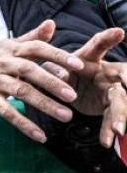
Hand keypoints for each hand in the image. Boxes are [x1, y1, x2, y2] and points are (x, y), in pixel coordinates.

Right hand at [0, 20, 81, 142]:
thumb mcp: (10, 45)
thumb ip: (33, 37)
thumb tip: (52, 24)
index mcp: (12, 49)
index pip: (36, 48)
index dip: (57, 55)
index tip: (78, 65)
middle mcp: (3, 63)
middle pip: (29, 71)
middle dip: (51, 82)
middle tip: (72, 95)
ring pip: (20, 92)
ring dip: (44, 104)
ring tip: (65, 115)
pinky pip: (6, 113)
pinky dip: (24, 125)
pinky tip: (40, 136)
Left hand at [63, 26, 126, 146]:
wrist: (68, 90)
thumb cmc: (62, 72)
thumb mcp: (54, 69)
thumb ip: (53, 68)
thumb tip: (57, 72)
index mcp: (90, 58)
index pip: (98, 45)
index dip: (108, 38)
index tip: (120, 31)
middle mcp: (107, 72)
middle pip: (123, 76)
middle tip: (126, 90)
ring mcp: (113, 89)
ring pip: (121, 102)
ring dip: (120, 117)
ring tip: (118, 131)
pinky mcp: (111, 106)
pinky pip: (113, 118)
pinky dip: (110, 130)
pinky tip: (108, 141)